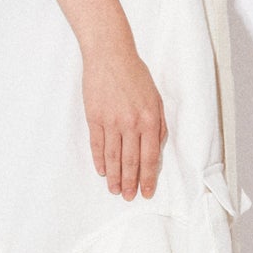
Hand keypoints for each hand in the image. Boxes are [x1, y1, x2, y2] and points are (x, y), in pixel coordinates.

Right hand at [82, 38, 167, 199]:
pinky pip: (97, 145)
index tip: (147, 192)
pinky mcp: (94, 118)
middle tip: (129, 197)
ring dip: (114, 177)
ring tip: (115, 190)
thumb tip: (156, 149)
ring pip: (112, 157)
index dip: (148, 178)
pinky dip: (99, 160)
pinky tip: (102, 171)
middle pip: (131, 162)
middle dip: (130, 183)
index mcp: (149, 120)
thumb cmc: (135, 75)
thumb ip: (158, 125)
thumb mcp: (156, 98)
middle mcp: (131, 124)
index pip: (150, 158)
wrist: (110, 55)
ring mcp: (111, 122)